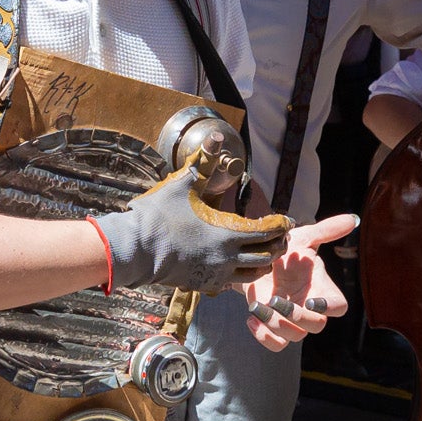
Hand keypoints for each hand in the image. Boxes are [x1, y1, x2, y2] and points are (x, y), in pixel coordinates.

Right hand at [90, 168, 288, 293]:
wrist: (134, 250)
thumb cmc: (157, 216)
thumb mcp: (182, 186)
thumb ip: (203, 163)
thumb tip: (215, 136)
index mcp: (226, 234)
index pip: (265, 232)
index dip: (280, 225)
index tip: (287, 220)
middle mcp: (226, 259)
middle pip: (265, 256)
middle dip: (277, 245)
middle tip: (282, 236)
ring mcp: (214, 275)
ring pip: (251, 274)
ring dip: (263, 263)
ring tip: (265, 253)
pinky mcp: (201, 285)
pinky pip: (231, 283)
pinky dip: (241, 274)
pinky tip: (238, 266)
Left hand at [238, 217, 358, 348]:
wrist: (257, 261)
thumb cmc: (286, 250)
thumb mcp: (303, 237)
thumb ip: (326, 230)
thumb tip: (352, 219)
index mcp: (321, 288)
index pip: (338, 306)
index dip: (329, 307)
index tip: (311, 298)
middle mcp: (309, 307)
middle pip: (317, 326)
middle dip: (297, 316)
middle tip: (275, 299)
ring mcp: (292, 320)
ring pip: (295, 337)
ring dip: (276, 325)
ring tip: (257, 307)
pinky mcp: (273, 327)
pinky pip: (276, 345)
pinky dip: (263, 337)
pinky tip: (251, 318)